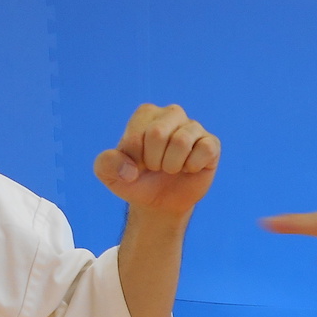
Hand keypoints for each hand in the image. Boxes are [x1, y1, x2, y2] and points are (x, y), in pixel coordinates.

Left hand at [94, 103, 219, 216]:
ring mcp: (193, 127)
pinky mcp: (211, 143)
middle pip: (158, 133)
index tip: (137, 164)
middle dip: (153, 160)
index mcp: (146, 114)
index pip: (136, 136)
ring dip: (172, 165)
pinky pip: (205, 150)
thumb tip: (131, 170)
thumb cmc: (135, 181)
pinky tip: (189, 168)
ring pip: (181, 141)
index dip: (135, 159)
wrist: (159, 202)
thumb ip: (106, 163)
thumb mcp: (108, 174)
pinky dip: (193, 166)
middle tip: (156, 167)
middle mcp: (171, 114)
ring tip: (172, 168)